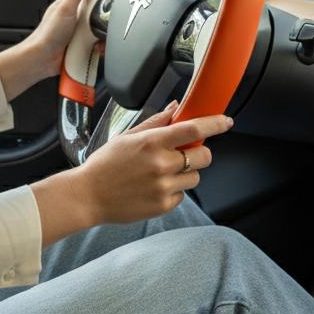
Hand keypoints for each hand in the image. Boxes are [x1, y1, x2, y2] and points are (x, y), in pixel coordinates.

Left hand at [0, 0, 97, 100]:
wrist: (43, 59)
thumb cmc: (48, 34)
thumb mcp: (65, 7)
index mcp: (72, 2)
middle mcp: (78, 15)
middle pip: (101, 7)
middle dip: (107, 13)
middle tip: (109, 16)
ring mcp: (82, 30)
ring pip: (103, 26)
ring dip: (104, 32)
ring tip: (99, 35)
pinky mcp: (86, 44)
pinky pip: (100, 41)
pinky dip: (102, 45)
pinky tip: (98, 47)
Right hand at [29, 102, 233, 245]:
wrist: (88, 196)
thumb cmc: (105, 165)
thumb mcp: (128, 136)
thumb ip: (156, 122)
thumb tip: (176, 108)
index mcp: (152, 142)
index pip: (193, 129)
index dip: (214, 123)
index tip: (225, 121)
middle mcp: (160, 164)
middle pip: (204, 156)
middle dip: (199, 153)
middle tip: (185, 154)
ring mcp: (163, 187)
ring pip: (195, 177)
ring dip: (186, 173)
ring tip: (163, 173)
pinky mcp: (163, 206)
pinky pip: (182, 195)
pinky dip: (174, 190)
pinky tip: (154, 187)